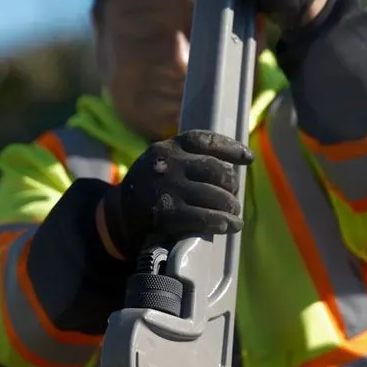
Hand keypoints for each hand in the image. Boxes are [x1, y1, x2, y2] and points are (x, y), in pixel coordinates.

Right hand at [99, 130, 252, 258]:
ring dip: (231, 208)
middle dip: (231, 186)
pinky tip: (230, 226)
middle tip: (234, 198)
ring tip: (234, 215)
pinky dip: (223, 222)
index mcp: (167, 147)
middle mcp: (167, 163)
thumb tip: (232, 168)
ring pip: (215, 196)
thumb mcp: (161, 164)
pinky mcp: (166, 214)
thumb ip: (187, 160)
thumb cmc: (149, 191)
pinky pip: (205, 217)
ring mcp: (166, 188)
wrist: (117, 218)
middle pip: (216, 170)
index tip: (248, 159)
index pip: (204, 140)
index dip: (231, 148)